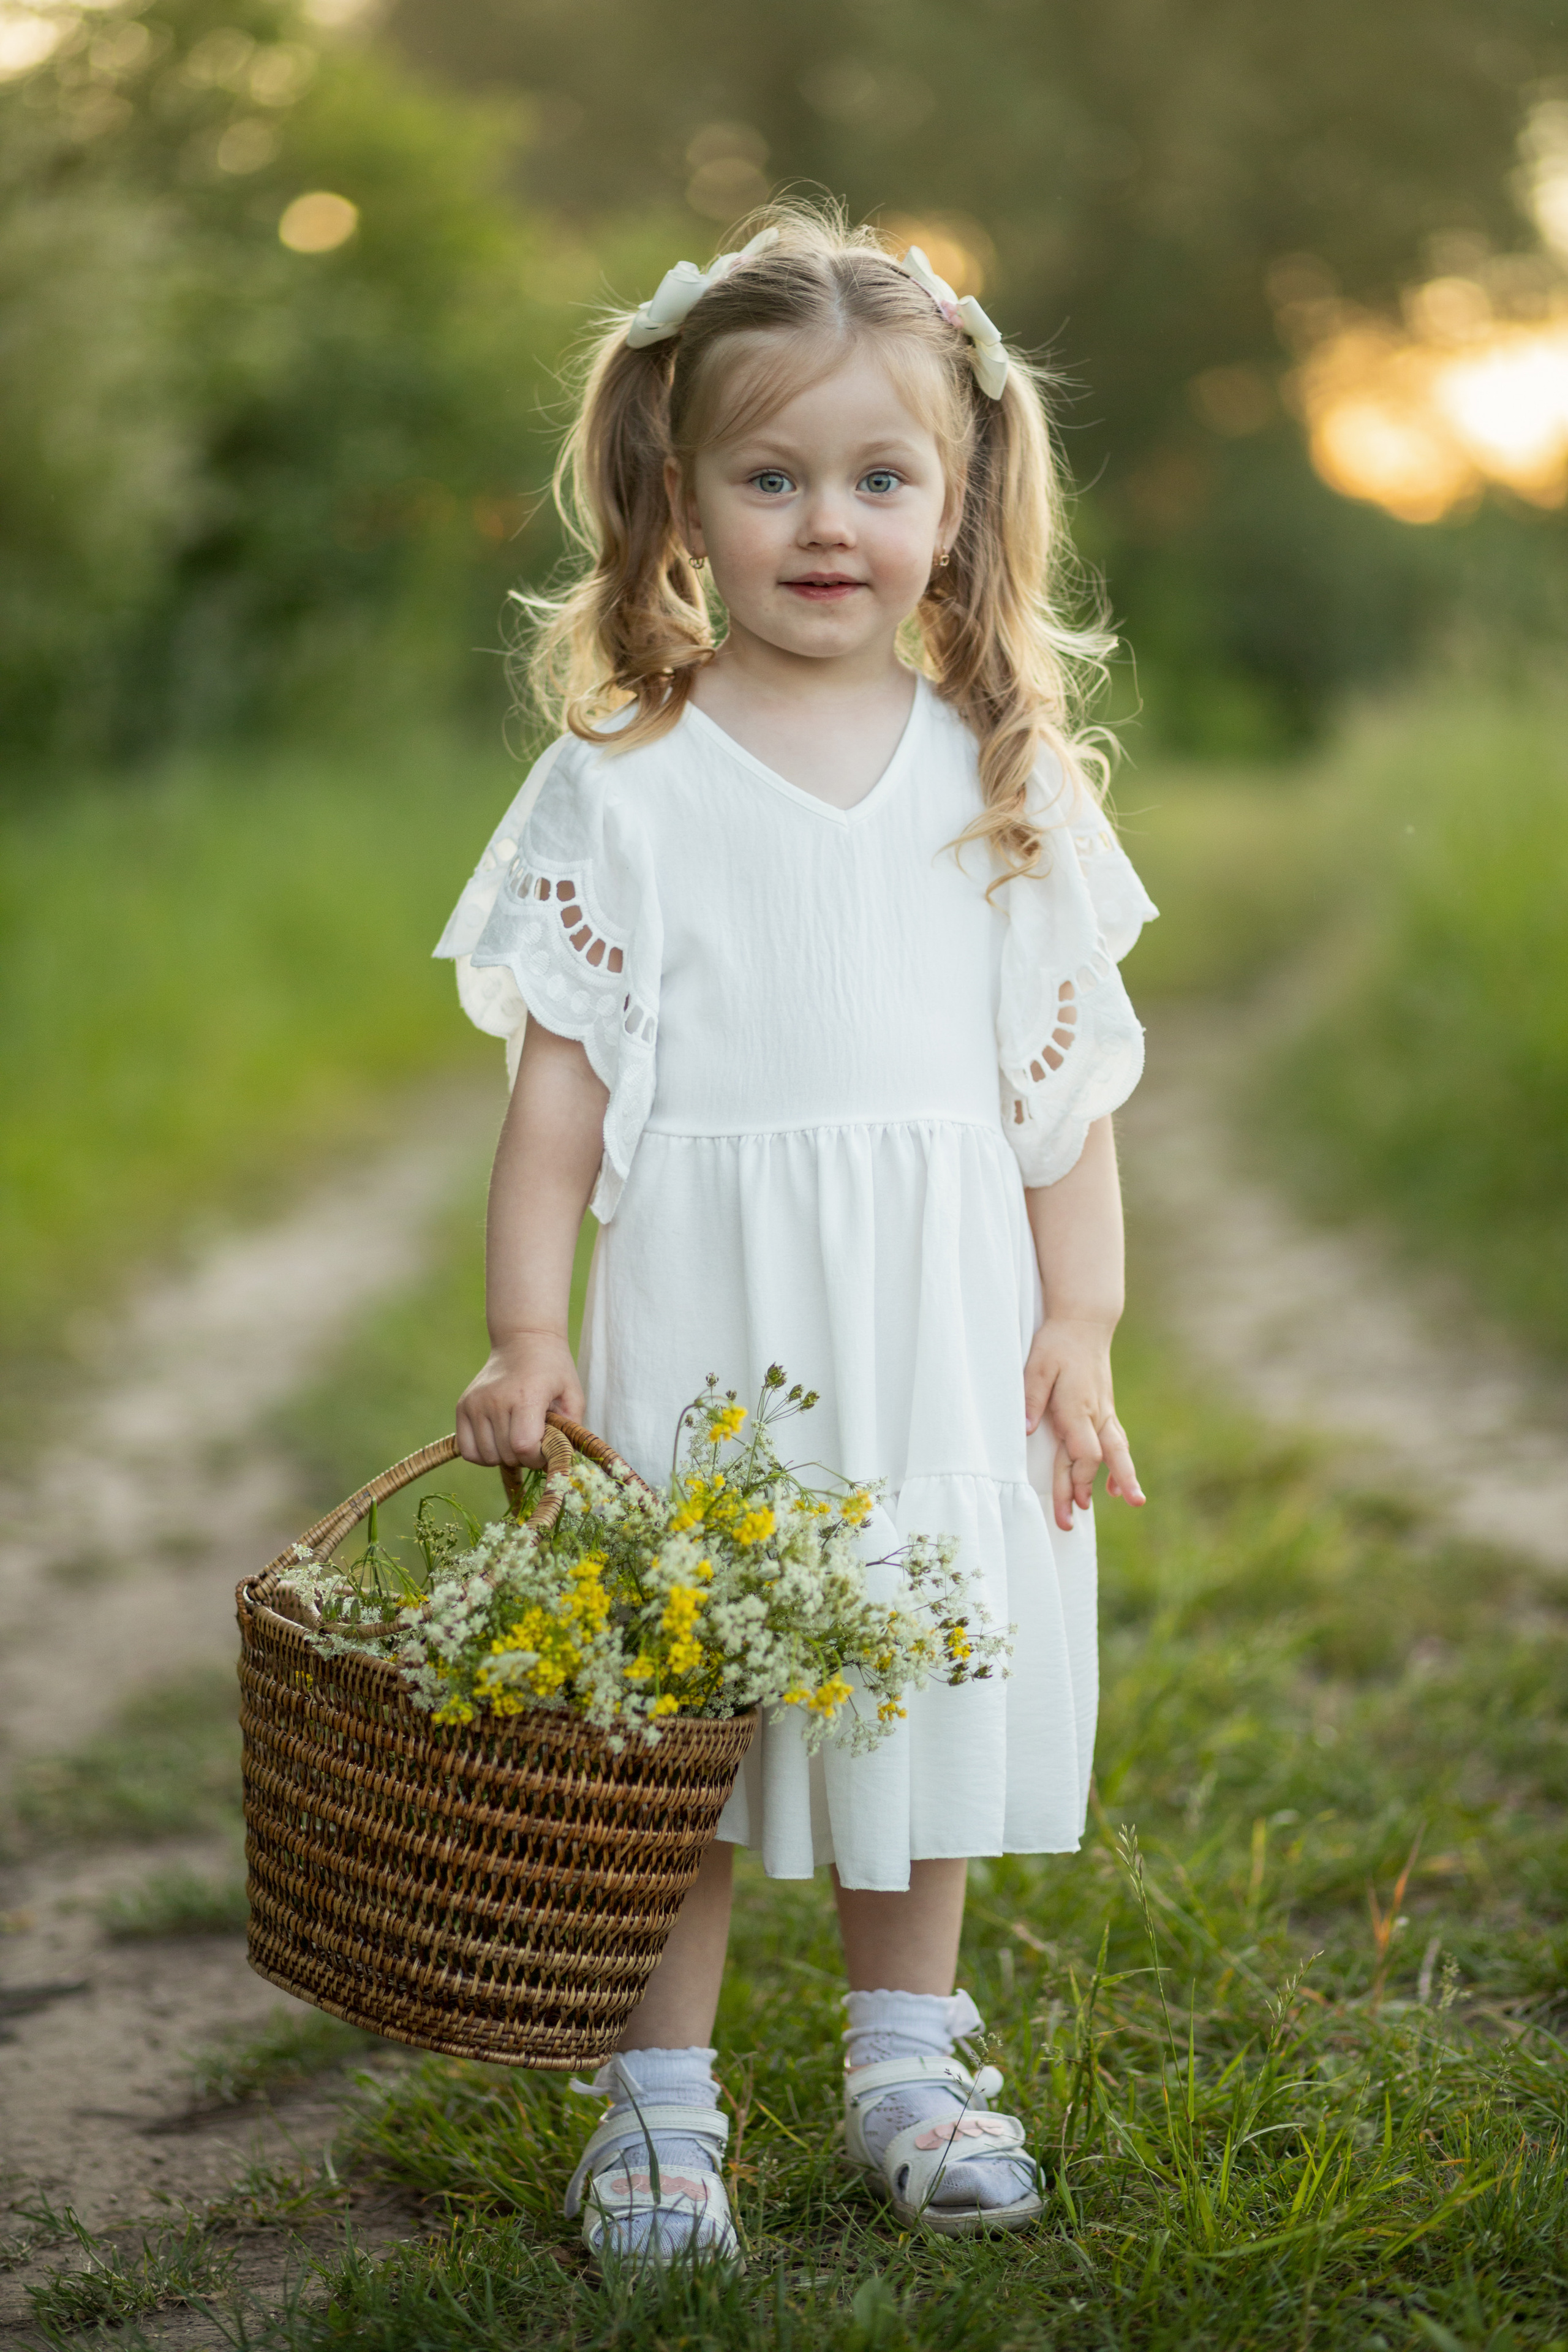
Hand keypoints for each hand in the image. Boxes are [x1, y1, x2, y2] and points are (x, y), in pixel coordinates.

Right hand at [456, 1329, 583, 1468]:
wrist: (523, 1341)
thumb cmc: (552, 1370)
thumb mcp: (573, 1394)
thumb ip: (571, 1429)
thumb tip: (564, 1459)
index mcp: (526, 1396)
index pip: (524, 1447)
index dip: (537, 1458)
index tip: (546, 1448)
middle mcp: (496, 1400)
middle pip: (507, 1454)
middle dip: (524, 1457)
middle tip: (534, 1438)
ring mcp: (475, 1403)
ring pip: (487, 1457)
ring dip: (504, 1456)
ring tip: (516, 1436)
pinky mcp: (462, 1406)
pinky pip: (468, 1450)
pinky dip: (484, 1454)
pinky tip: (498, 1441)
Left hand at [1024, 1315, 1145, 1532]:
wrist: (1084, 1324)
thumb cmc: (1057, 1344)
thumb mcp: (1036, 1366)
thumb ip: (1032, 1397)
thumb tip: (1028, 1429)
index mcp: (1076, 1407)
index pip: (1083, 1451)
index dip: (1078, 1477)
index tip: (1073, 1500)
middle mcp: (1094, 1414)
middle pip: (1095, 1460)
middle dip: (1083, 1491)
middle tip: (1070, 1523)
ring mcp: (1103, 1413)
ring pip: (1115, 1453)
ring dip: (1120, 1480)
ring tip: (1131, 1504)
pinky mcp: (1104, 1411)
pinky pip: (1116, 1442)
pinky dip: (1118, 1466)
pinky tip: (1116, 1490)